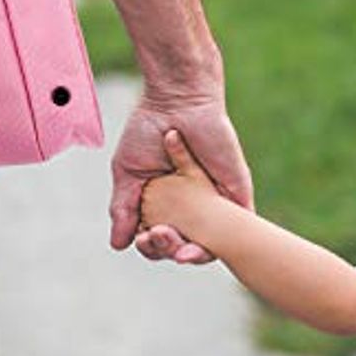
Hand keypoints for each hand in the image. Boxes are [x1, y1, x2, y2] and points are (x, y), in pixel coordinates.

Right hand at [109, 84, 252, 263]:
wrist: (177, 101)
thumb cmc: (149, 129)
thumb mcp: (128, 172)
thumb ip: (123, 209)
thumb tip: (118, 245)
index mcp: (166, 204)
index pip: (159, 240)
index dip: (150, 246)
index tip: (142, 237)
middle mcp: (191, 207)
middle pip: (182, 247)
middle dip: (166, 250)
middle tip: (157, 235)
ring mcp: (214, 202)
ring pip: (209, 246)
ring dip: (190, 255)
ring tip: (172, 241)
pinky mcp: (235, 194)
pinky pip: (237, 231)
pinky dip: (221, 245)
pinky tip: (198, 247)